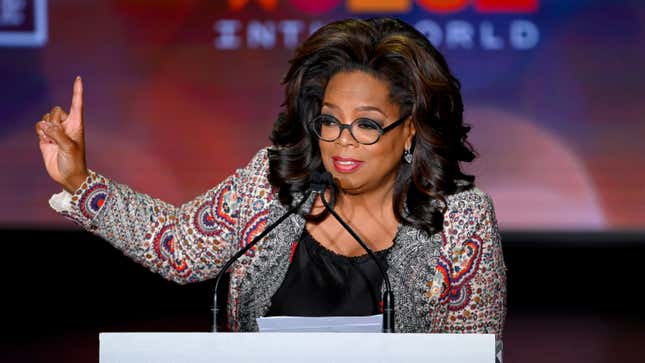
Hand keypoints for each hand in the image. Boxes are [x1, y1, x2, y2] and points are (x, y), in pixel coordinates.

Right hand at [35, 76, 88, 192]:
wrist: (68, 176)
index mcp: (77, 124)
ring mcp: (55, 130)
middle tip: (59, 136)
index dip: (77, 91)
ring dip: (46, 128)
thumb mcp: (69, 147)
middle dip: (54, 121)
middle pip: (55, 110)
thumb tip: (44, 124)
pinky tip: (45, 141)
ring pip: (45, 118)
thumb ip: (57, 134)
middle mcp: (66, 125)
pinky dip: (39, 132)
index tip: (78, 78)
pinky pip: (38, 126)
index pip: (77, 104)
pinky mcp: (45, 137)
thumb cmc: (74, 162)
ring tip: (53, 141)